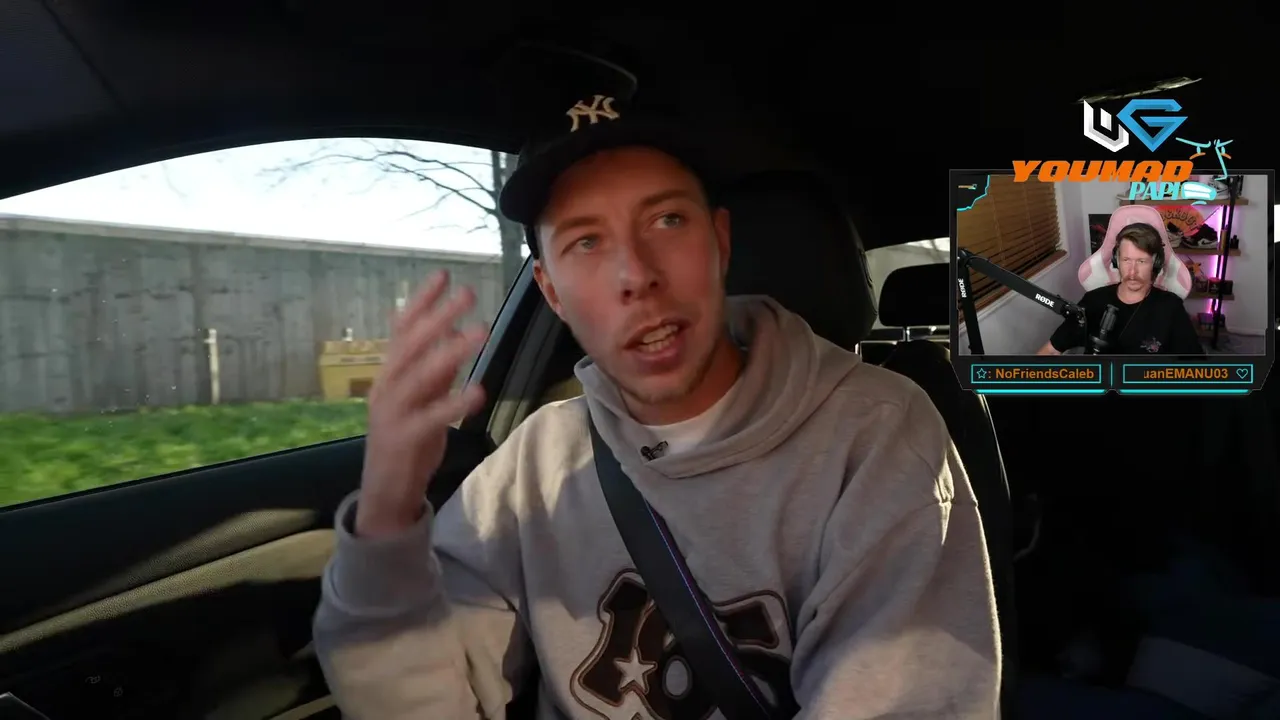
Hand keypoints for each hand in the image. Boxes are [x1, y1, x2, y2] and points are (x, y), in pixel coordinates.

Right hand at [356, 271, 487, 536]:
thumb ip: (438, 369)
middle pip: (410, 345)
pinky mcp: (402, 440)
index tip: (443, 274)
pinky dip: (452, 404)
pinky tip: (478, 392)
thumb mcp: (424, 398)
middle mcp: (386, 387)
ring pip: (419, 376)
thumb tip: (457, 332)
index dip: (421, 301)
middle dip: (438, 316)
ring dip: (450, 352)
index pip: (402, 329)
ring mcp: (391, 413)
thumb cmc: (408, 440)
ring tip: (480, 332)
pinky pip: (429, 418)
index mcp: (390, 374)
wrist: (386, 491)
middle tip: (468, 292)